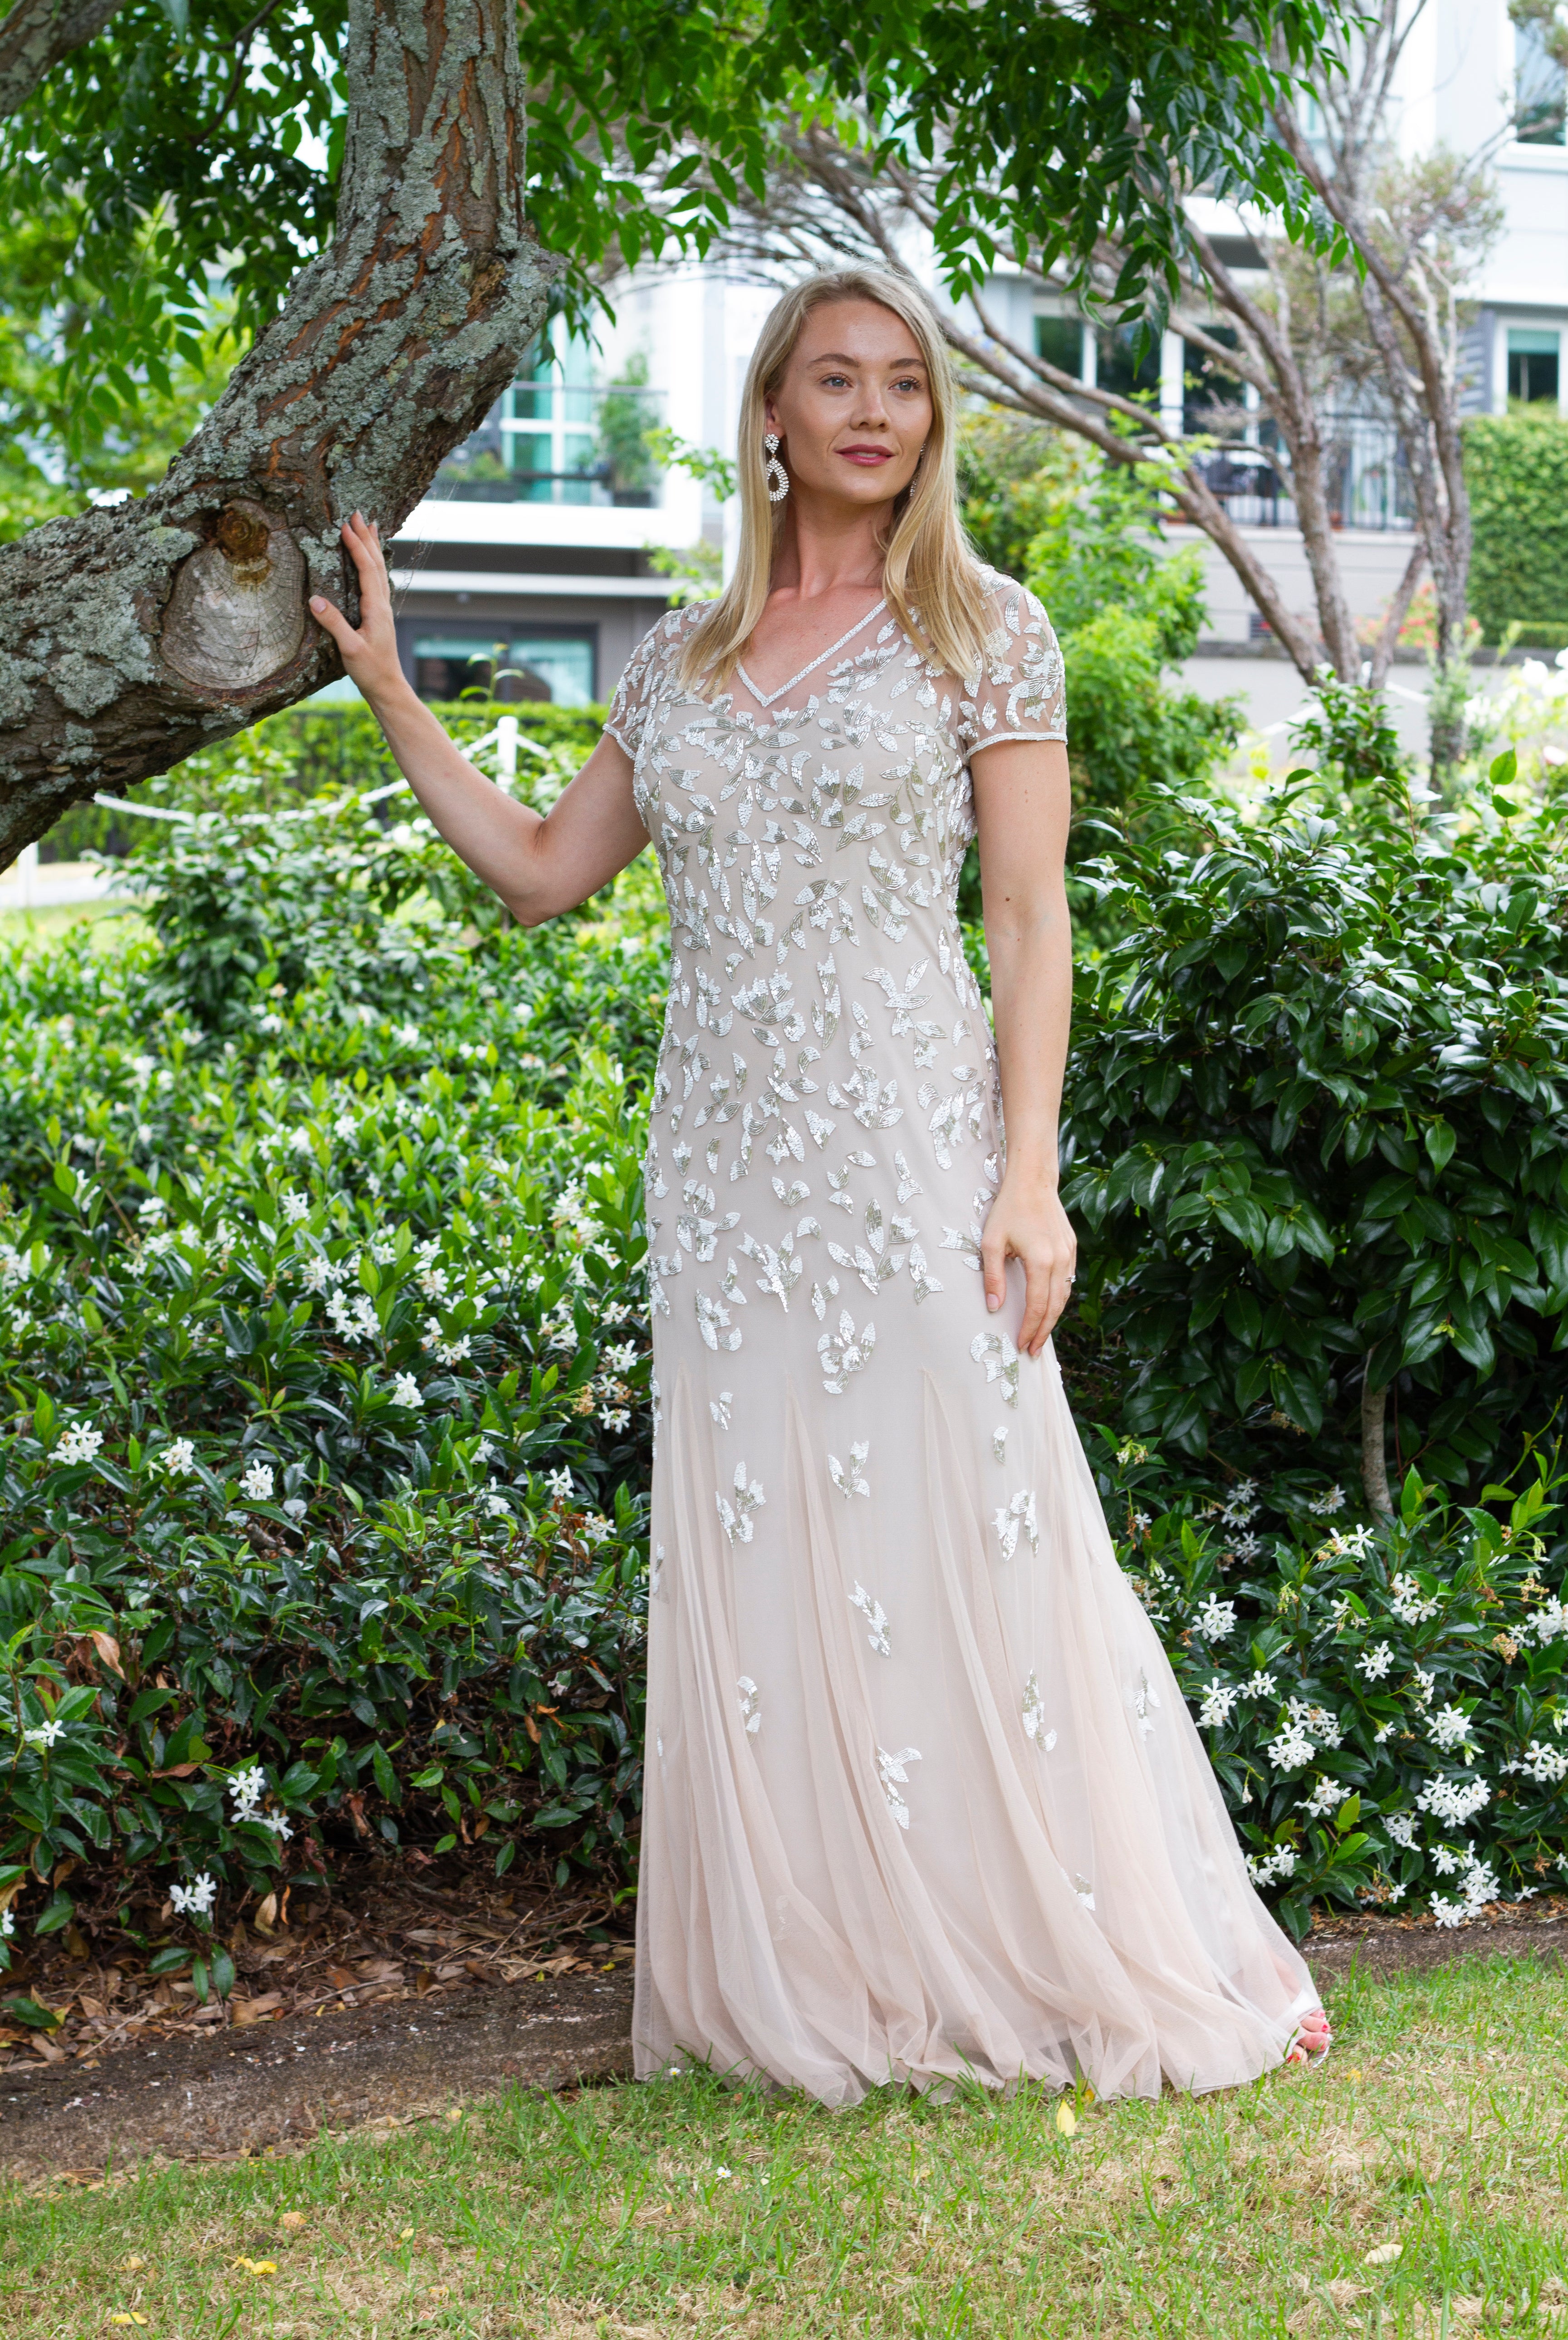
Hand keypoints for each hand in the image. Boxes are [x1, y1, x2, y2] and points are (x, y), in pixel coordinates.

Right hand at [309, 513, 406, 704]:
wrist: (388, 687)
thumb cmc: (370, 671)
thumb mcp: (349, 649)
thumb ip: (333, 624)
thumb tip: (314, 600)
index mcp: (376, 608)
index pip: (366, 569)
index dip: (356, 546)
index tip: (345, 526)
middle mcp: (382, 604)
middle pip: (376, 562)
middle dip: (366, 537)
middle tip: (357, 513)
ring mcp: (383, 609)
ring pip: (379, 569)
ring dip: (373, 546)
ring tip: (369, 526)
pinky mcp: (379, 615)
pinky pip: (377, 580)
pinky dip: (373, 563)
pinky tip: (370, 561)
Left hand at [981, 1171, 1076, 1357]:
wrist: (1032, 1181)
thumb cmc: (1008, 1209)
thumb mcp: (991, 1243)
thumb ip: (992, 1277)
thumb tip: (994, 1308)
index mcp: (1040, 1260)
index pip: (1038, 1305)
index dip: (1030, 1328)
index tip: (1021, 1344)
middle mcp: (1060, 1259)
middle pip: (1055, 1306)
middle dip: (1043, 1331)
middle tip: (1032, 1350)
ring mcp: (1069, 1253)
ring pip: (1065, 1294)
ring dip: (1053, 1317)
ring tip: (1040, 1334)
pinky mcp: (1071, 1248)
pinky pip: (1067, 1280)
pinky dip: (1059, 1298)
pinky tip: (1049, 1307)